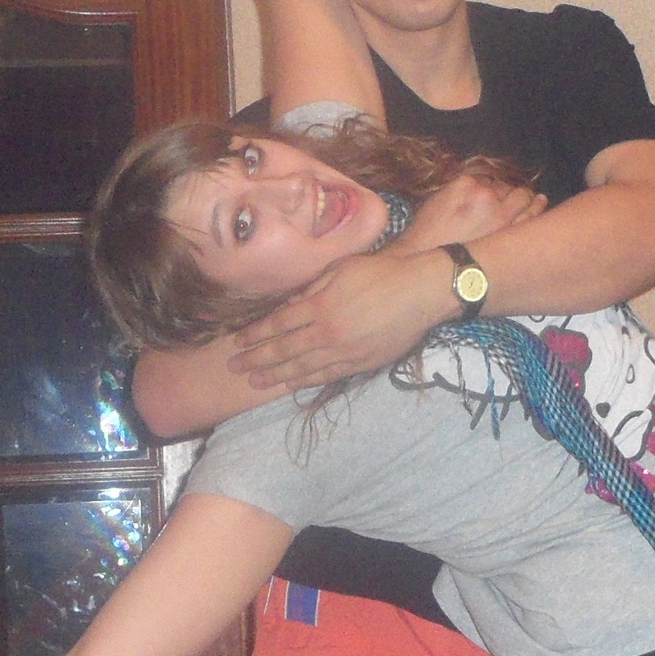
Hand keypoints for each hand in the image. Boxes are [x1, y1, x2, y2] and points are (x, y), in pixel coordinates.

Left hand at [227, 246, 451, 389]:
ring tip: (255, 382)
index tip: (236, 342)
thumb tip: (287, 306)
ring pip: (303, 368)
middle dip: (256, 359)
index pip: (278, 324)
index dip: (255, 334)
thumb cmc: (381, 273)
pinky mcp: (361, 363)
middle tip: (233, 367)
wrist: (421, 292)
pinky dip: (307, 381)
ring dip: (276, 376)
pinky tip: (291, 385)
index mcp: (320, 305)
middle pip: (284, 349)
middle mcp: (328, 332)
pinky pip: (327, 375)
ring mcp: (345, 351)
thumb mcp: (340, 270)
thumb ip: (311, 289)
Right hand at [399, 171, 545, 249]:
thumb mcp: (434, 204)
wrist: (428, 267)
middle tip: (512, 200)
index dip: (493, 189)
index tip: (494, 196)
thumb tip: (475, 191)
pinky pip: (531, 216)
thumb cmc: (425, 239)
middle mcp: (485, 195)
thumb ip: (457, 192)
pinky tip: (540, 204)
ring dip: (527, 198)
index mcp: (465, 184)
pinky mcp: (511, 234)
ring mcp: (501, 215)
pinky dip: (537, 208)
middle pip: (507, 187)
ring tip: (532, 199)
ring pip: (524, 197)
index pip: (488, 180)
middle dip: (510, 193)